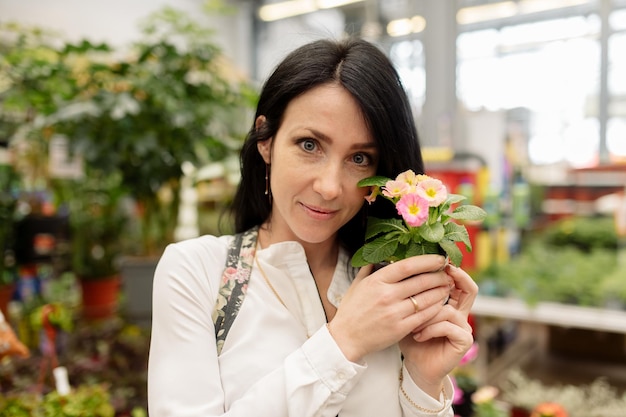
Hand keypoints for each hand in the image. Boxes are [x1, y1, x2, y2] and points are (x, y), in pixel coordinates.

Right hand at [328, 255, 450, 362]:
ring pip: (426, 299)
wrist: (345, 339)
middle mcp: (386, 295)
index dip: (427, 261)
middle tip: (448, 273)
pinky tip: (440, 304)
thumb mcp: (357, 284)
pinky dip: (435, 308)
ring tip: (447, 287)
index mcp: (376, 281)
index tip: (440, 258)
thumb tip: (383, 254)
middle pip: (421, 281)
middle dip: (439, 276)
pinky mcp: (400, 329)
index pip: (408, 266)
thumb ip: (370, 268)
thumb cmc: (351, 310)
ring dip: (440, 291)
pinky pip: (424, 316)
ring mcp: (394, 313)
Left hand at [399, 264, 476, 397]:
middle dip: (453, 279)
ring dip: (427, 315)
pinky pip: (447, 325)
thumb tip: (396, 266)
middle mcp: (461, 313)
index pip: (458, 280)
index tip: (437, 260)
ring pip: (447, 308)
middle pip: (469, 288)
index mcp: (450, 303)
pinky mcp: (464, 340)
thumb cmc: (410, 337)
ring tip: (412, 325)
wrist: (416, 366)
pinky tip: (418, 336)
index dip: (451, 269)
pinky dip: (430, 329)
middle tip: (437, 274)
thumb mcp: (408, 312)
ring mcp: (464, 326)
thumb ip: (410, 293)